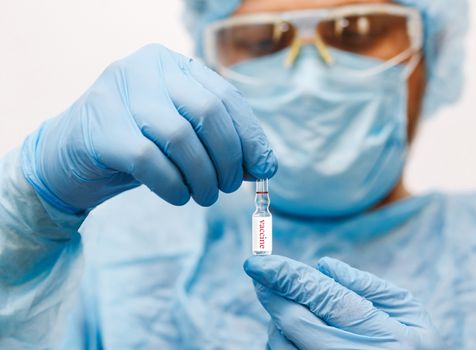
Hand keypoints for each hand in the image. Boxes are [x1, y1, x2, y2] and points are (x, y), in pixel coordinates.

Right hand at [21, 44, 276, 212]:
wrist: (70, 158)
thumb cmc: (136, 145)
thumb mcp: (182, 137)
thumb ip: (219, 142)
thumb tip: (264, 164)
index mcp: (172, 64)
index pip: (226, 96)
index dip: (251, 135)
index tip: (264, 168)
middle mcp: (146, 68)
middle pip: (208, 111)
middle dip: (229, 157)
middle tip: (228, 187)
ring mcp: (117, 94)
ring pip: (180, 136)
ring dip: (203, 176)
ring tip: (205, 196)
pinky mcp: (99, 128)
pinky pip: (150, 160)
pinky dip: (173, 185)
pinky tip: (179, 197)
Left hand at [244, 255, 442, 349]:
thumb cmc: (416, 346)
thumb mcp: (408, 311)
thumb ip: (368, 286)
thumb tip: (323, 266)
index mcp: (388, 337)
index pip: (325, 298)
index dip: (288, 277)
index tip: (259, 262)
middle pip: (297, 323)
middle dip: (273, 293)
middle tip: (259, 272)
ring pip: (284, 343)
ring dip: (278, 316)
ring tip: (291, 302)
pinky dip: (282, 337)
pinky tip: (296, 328)